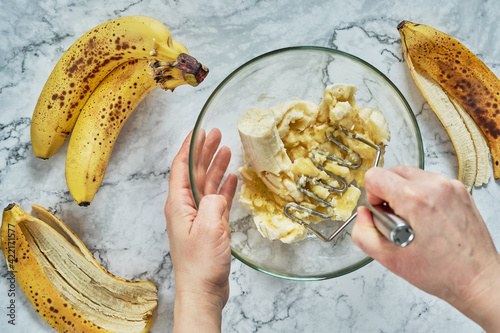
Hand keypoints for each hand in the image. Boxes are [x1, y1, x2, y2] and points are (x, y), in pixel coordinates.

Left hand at [165, 128, 236, 332]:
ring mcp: (198, 217)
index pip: (181, 167)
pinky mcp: (209, 227)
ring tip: (226, 150)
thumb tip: (218, 192)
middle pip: (194, 172)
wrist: (203, 291)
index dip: (189, 147)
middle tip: (216, 134)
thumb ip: (213, 202)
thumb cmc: (201, 263)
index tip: (198, 130)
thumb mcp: (209, 227)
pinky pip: (216, 201)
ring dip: (215, 167)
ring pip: (206, 184)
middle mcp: (186, 207)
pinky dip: (224, 188)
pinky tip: (232, 178)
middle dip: (204, 151)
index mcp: (178, 204)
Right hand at [352, 165, 499, 331]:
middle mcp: (435, 186)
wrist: (478, 279)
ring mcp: (451, 186)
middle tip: (397, 218)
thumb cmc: (442, 272)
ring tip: (414, 221)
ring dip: (405, 193)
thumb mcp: (388, 259)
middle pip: (392, 171)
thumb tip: (363, 214)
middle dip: (388, 192)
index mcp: (416, 199)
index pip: (375, 175)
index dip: (372, 195)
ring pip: (411, 175)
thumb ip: (362, 232)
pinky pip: (429, 182)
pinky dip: (423, 196)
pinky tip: (428, 219)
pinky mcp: (460, 190)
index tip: (382, 212)